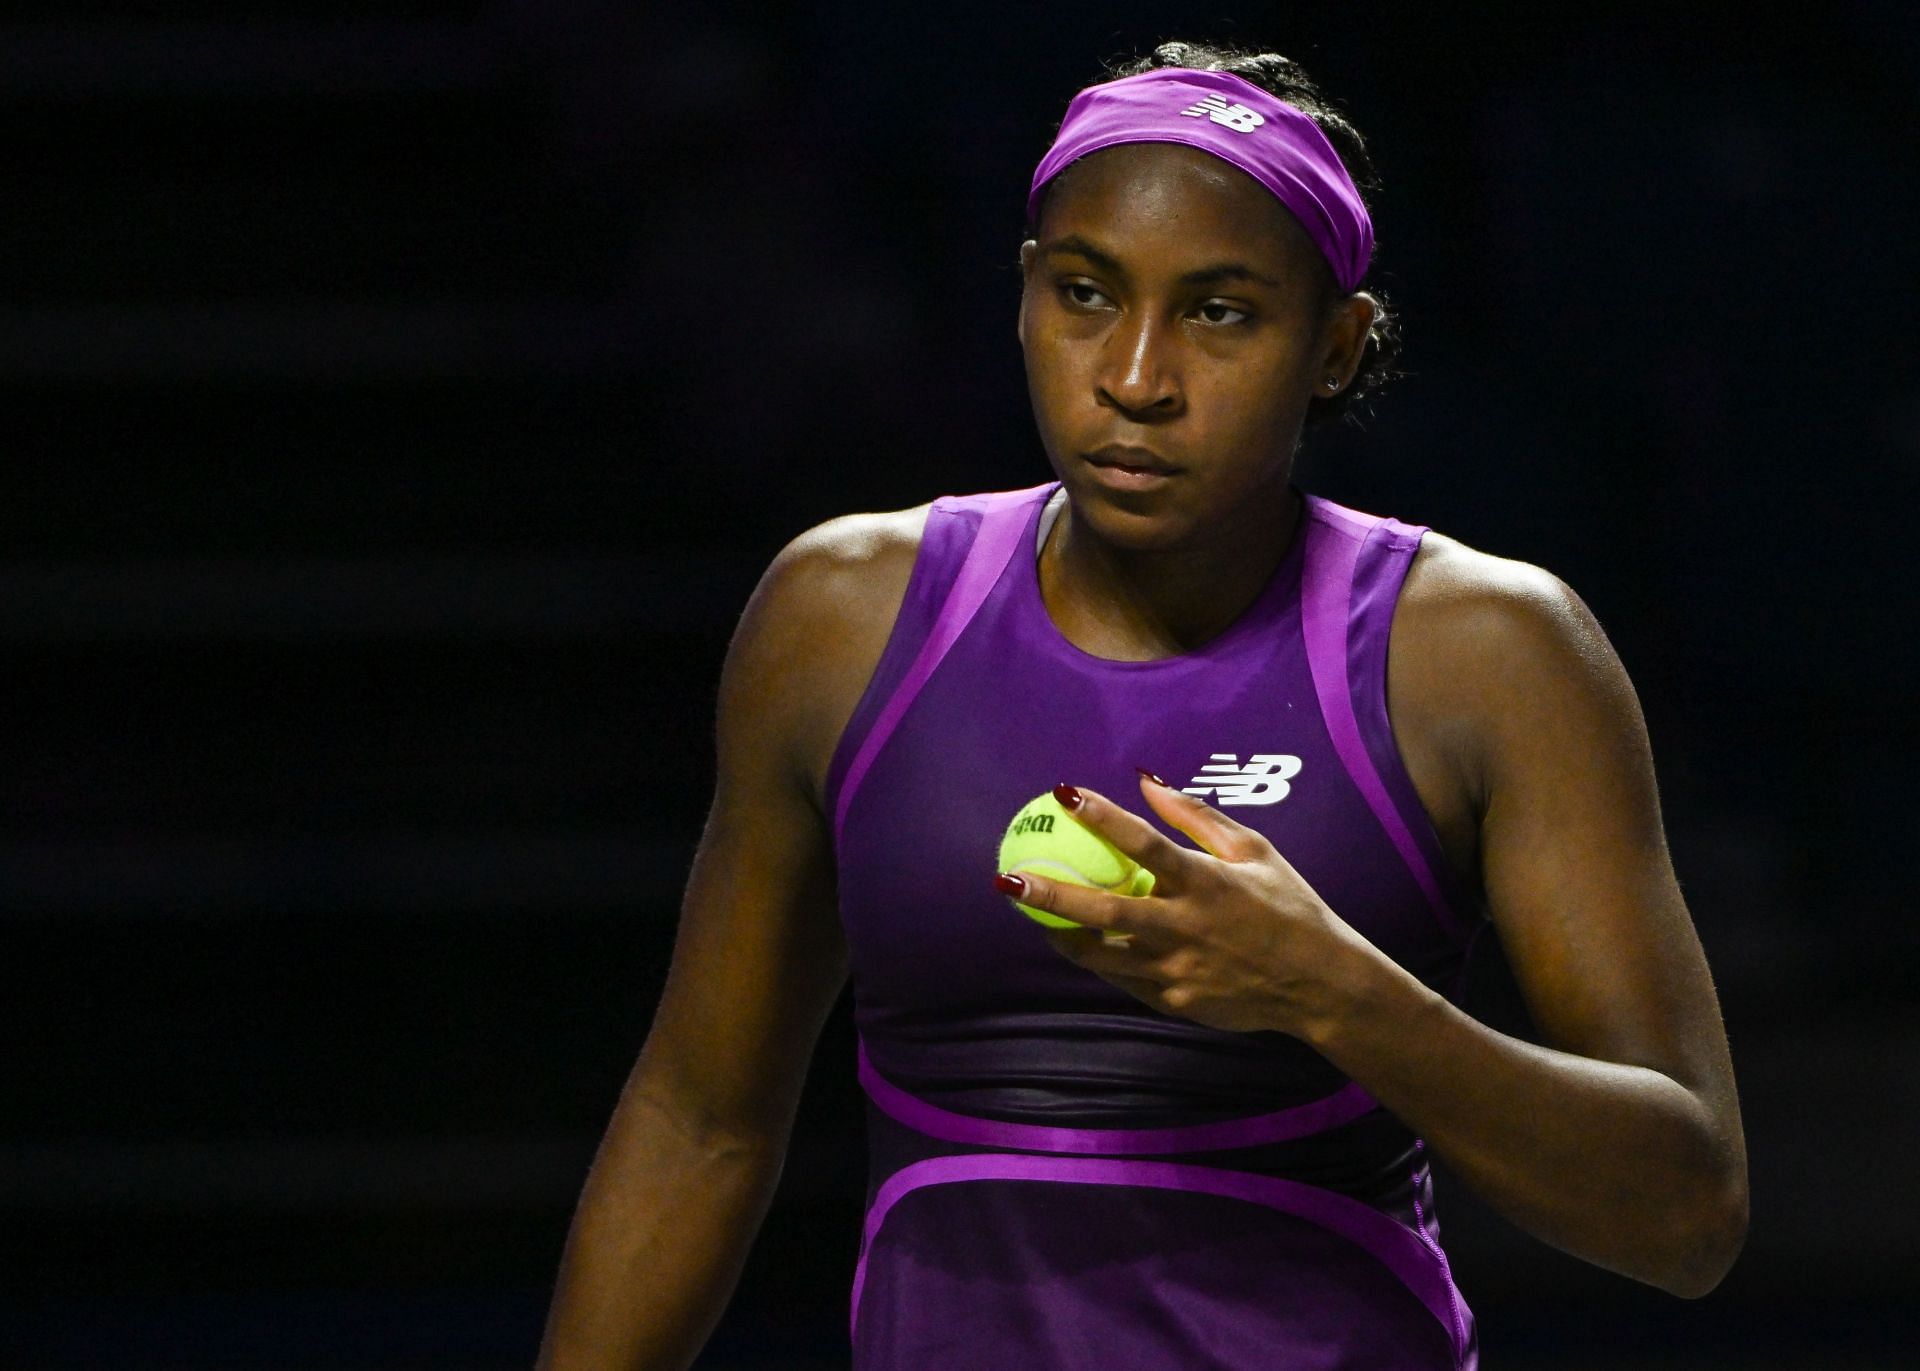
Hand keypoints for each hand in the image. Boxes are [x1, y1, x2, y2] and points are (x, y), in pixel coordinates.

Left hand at [995, 774, 1379, 1037]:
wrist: (1319, 985)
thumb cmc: (1288, 907)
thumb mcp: (1254, 851)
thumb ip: (1196, 817)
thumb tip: (1146, 780)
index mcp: (1206, 883)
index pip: (1144, 843)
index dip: (1102, 816)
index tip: (1064, 793)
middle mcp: (1185, 928)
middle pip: (1105, 909)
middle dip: (1051, 895)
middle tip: (1008, 880)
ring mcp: (1177, 971)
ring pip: (1102, 954)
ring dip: (1062, 934)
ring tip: (1030, 915)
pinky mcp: (1174, 1001)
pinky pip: (1123, 979)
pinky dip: (1099, 959)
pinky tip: (1077, 942)